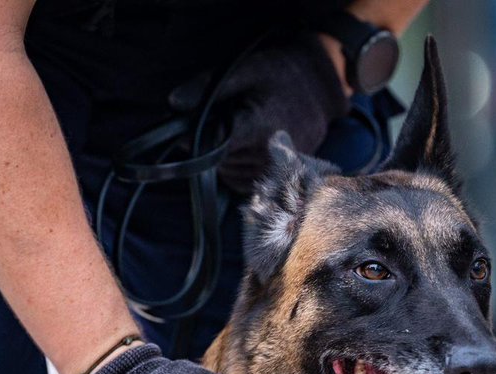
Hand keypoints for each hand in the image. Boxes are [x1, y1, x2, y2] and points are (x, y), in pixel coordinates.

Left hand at [170, 32, 349, 193]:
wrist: (321, 90)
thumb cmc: (280, 76)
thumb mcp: (243, 70)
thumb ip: (207, 88)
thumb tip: (174, 104)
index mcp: (257, 127)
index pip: (212, 147)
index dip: (195, 140)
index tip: (190, 130)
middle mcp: (268, 155)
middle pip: (217, 161)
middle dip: (213, 142)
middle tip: (229, 118)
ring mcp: (276, 170)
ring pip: (228, 173)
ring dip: (226, 156)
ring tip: (244, 130)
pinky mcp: (281, 179)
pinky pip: (243, 181)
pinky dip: (238, 167)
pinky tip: (250, 146)